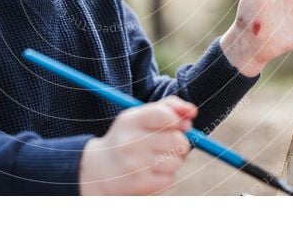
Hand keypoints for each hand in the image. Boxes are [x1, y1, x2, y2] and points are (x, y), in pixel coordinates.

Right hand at [79, 96, 196, 194]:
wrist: (100, 169)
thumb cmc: (128, 137)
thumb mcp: (140, 116)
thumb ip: (168, 107)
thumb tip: (192, 112)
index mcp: (131, 121)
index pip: (165, 115)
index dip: (178, 120)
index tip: (177, 124)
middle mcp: (130, 142)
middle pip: (178, 141)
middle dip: (180, 142)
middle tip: (169, 144)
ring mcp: (135, 165)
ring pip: (176, 161)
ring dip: (173, 161)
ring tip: (156, 159)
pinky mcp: (140, 185)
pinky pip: (171, 179)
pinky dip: (166, 176)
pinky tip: (152, 172)